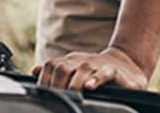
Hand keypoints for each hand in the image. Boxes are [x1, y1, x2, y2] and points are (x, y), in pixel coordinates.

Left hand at [31, 47, 148, 90]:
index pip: (51, 66)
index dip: (44, 80)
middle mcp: (81, 61)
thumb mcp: (74, 68)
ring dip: (74, 83)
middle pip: (63, 67)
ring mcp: (97, 65)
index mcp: (70, 61)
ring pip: (82, 69)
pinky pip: (104, 73)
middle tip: (56, 98)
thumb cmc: (96, 70)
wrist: (125, 64)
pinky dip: (96, 79)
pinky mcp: (113, 71)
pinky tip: (89, 87)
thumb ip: (54, 71)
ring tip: (71, 94)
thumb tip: (34, 71)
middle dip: (56, 84)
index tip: (42, 94)